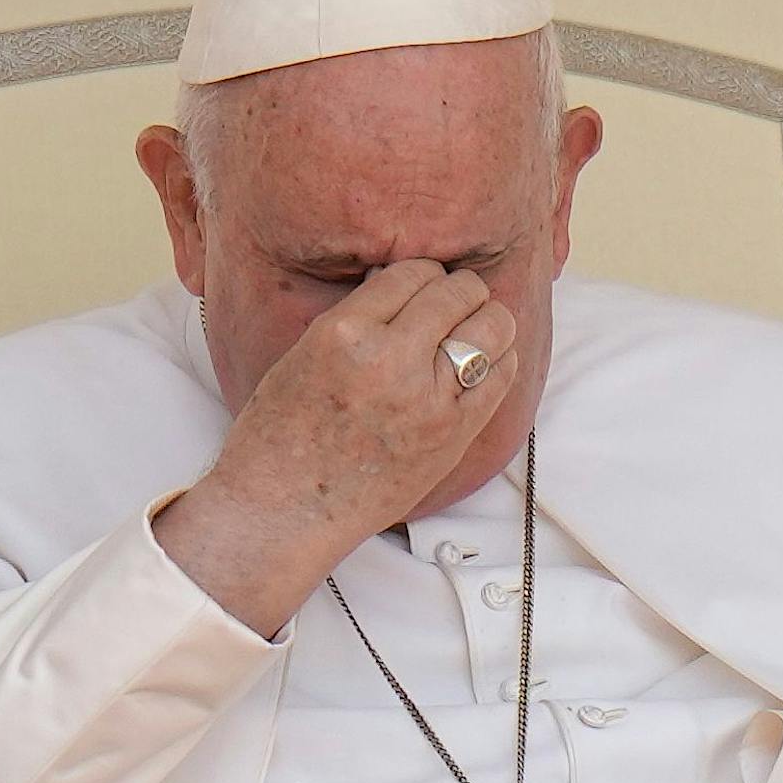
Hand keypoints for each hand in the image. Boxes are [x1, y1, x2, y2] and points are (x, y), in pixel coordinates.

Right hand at [154, 262, 517, 634]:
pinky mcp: (454, 434)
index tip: (423, 285)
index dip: (423, 274)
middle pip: (458, 292)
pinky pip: (501, 376)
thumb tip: (406, 286)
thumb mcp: (304, 353)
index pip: (412, 273)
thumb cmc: (281, 435)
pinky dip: (500, 359)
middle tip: (455, 301)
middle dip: (461, 290)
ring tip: (475, 328)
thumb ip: (359, 318)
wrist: (284, 510)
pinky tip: (484, 363)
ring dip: (488, 319)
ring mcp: (428, 399)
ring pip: (493, 327)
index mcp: (344, 332)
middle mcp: (391, 359)